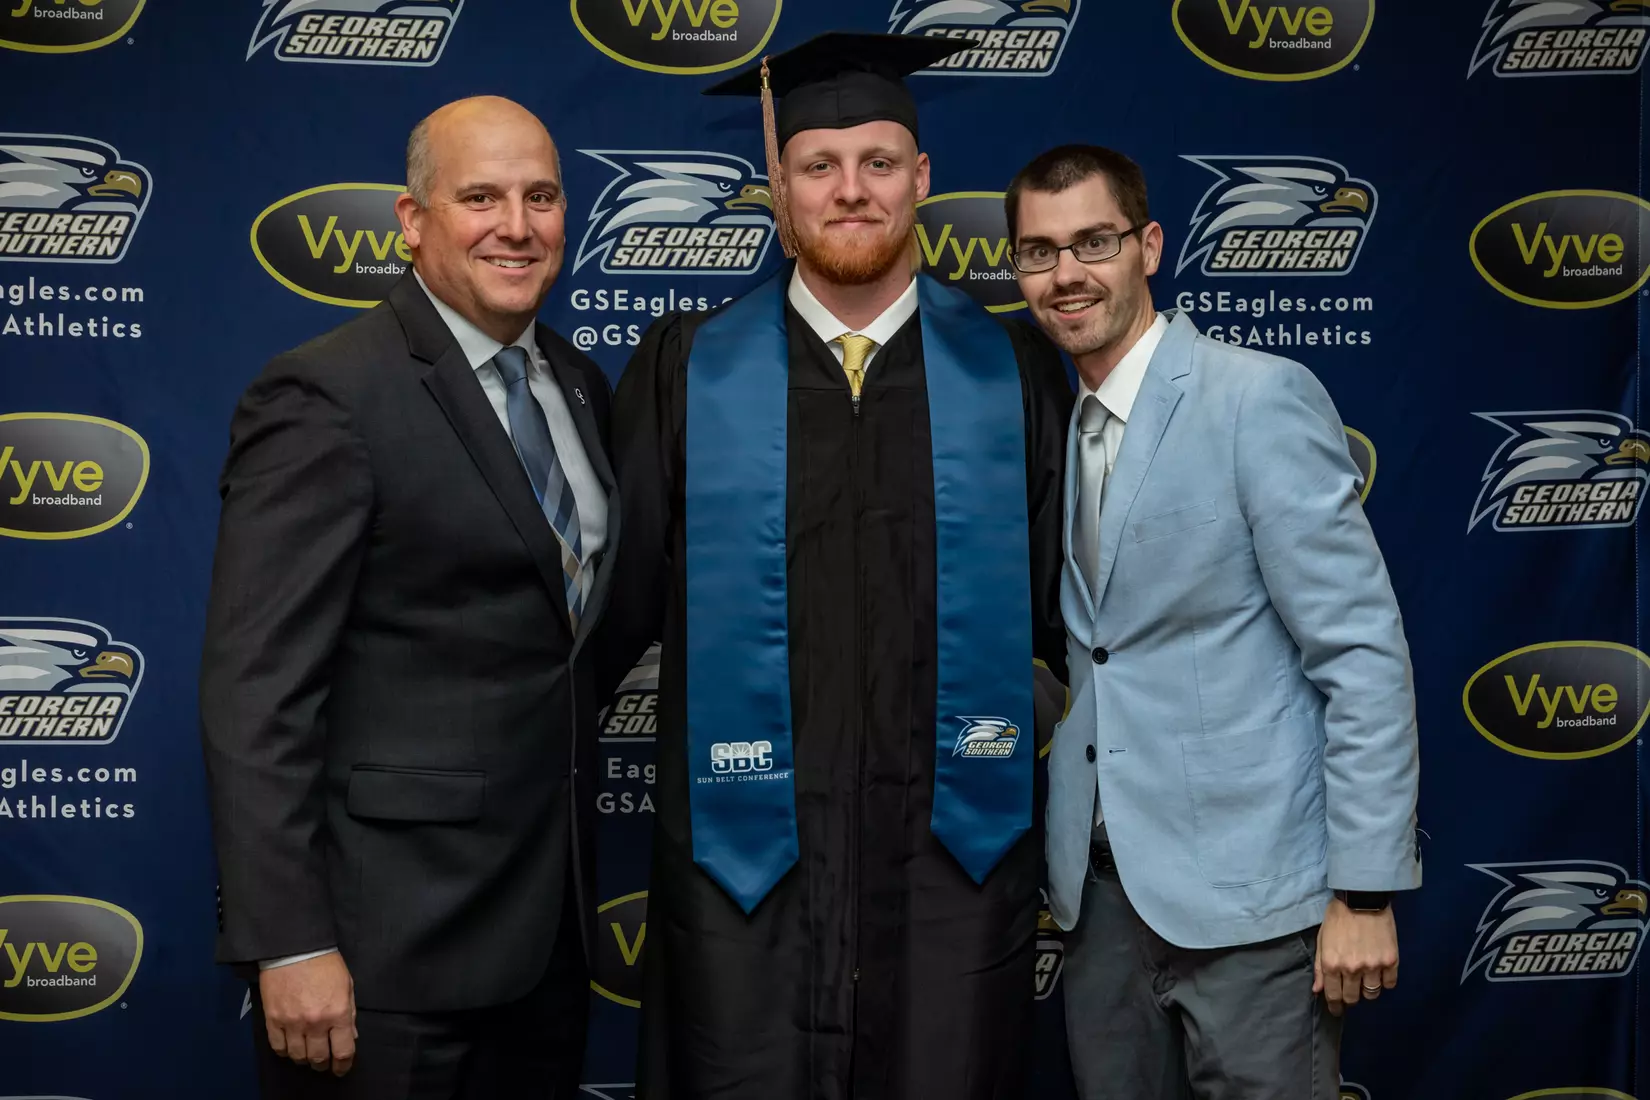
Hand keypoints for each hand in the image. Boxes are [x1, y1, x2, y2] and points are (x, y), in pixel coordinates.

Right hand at [259, 952, 356, 1075]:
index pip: (343, 1051)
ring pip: (298, 1056)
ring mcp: (292, 1023)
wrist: (294, 948)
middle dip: (323, 1064)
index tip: (341, 1068)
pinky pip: (278, 1047)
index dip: (343, 1065)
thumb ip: (349, 1013)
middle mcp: (316, 1022)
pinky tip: (290, 1046)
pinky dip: (285, 1051)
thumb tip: (350, 1036)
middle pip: (319, 1058)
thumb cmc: (325, 964)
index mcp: (338, 1013)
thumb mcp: (347, 985)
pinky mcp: (273, 1020)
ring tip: (307, 1053)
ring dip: (304, 1059)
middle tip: (324, 1062)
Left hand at [1312, 897, 1397, 1016]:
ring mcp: (1373, 966)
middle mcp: (1352, 969)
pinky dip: (1384, 982)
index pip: (1334, 996)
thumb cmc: (1338, 917)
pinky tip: (1380, 974)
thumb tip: (1318, 991)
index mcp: (1332, 964)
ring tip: (1365, 982)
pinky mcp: (1391, 961)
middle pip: (1353, 998)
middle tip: (1351, 993)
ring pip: (1372, 994)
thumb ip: (1319, 967)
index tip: (1337, 1010)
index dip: (1335, 1007)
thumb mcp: (1322, 939)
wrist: (1362, 898)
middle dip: (1350, 999)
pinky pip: (1389, 983)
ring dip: (1367, 991)